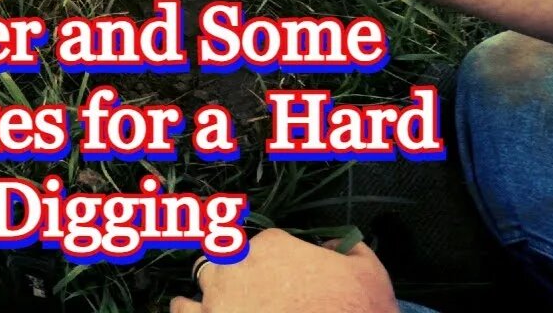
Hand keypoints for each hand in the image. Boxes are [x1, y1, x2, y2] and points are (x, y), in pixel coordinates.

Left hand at [173, 228, 398, 312]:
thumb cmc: (352, 311)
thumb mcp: (369, 275)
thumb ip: (350, 251)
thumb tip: (334, 246)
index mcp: (273, 245)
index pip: (267, 246)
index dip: (279, 264)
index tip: (288, 280)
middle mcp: (236, 264)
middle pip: (228, 259)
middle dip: (239, 274)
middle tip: (258, 294)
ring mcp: (216, 296)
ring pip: (201, 283)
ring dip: (210, 292)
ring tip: (221, 304)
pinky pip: (183, 311)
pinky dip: (189, 311)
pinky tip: (196, 312)